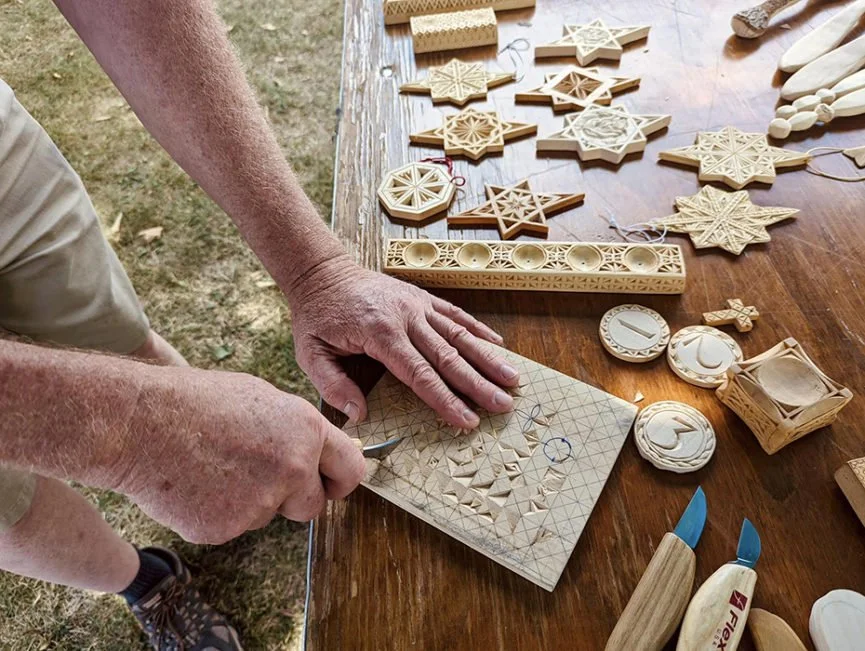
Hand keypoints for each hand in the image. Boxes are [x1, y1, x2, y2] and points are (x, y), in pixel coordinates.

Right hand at [112, 366, 364, 543]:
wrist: (141, 422)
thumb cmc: (198, 401)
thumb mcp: (263, 399)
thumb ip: (297, 431)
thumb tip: (316, 452)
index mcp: (306, 432)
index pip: (351, 470)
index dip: (339, 481)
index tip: (330, 485)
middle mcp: (292, 469)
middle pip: (312, 506)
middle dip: (294, 499)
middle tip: (261, 479)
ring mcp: (260, 502)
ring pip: (268, 515)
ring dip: (250, 501)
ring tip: (215, 466)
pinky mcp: (227, 528)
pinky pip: (234, 526)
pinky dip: (218, 513)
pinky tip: (196, 483)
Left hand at [287, 257, 519, 428]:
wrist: (322, 272)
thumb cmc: (316, 317)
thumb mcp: (310, 354)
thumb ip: (334, 385)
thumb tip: (359, 415)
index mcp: (380, 334)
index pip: (419, 375)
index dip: (445, 400)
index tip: (467, 421)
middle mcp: (406, 317)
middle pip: (448, 357)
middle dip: (478, 385)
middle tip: (503, 406)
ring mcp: (417, 305)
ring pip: (459, 335)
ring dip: (488, 359)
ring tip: (513, 378)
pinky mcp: (422, 298)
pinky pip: (455, 315)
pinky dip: (478, 330)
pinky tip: (498, 345)